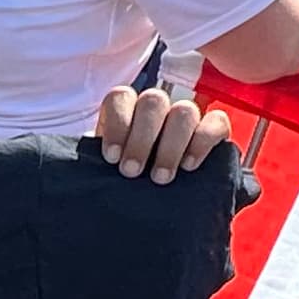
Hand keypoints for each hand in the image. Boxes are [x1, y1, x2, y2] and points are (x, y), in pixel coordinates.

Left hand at [91, 81, 230, 181]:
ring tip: (160, 177)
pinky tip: (190, 165)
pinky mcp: (214, 129)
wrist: (151, 201)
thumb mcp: (105, 174)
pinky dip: (203, 141)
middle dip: (141, 139)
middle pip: (153, 101)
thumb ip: (96, 167)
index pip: (120, 96)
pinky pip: (217, 121)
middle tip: (132, 172)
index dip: (117, 124)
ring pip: (184, 111)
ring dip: (171, 145)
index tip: (112, 158)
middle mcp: (156, 108)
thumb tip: (81, 177)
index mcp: (126, 110)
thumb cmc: (125, 183)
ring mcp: (186, 116)